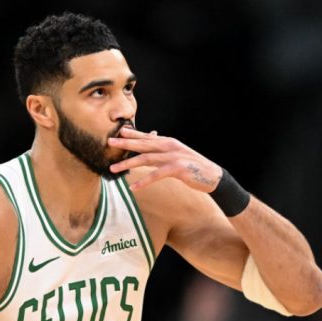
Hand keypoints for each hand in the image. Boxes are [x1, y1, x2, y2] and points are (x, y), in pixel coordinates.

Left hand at [108, 127, 222, 191]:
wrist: (212, 176)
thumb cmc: (192, 168)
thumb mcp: (175, 156)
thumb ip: (161, 153)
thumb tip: (146, 153)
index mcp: (168, 142)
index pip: (147, 137)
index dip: (132, 134)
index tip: (118, 132)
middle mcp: (169, 146)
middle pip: (143, 144)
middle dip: (125, 143)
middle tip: (109, 142)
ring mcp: (173, 156)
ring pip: (146, 158)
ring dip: (128, 164)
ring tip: (113, 168)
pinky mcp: (177, 168)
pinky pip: (156, 175)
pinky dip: (144, 181)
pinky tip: (133, 187)